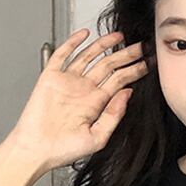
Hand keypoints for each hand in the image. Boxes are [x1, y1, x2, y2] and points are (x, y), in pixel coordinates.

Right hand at [8, 28, 149, 171]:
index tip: (149, 62)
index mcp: (96, 103)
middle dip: (126, 54)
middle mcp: (84, 90)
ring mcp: (68, 82)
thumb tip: (127, 93)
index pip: (120, 80)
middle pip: (109, 65)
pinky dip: (72, 43)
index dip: (135, 70)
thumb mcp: (98, 138)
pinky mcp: (50, 78)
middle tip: (141, 45)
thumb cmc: (63, 150)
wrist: (36, 150)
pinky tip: (84, 34)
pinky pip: (62, 55)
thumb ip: (114, 116)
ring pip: (89, 56)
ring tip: (120, 36)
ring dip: (104, 44)